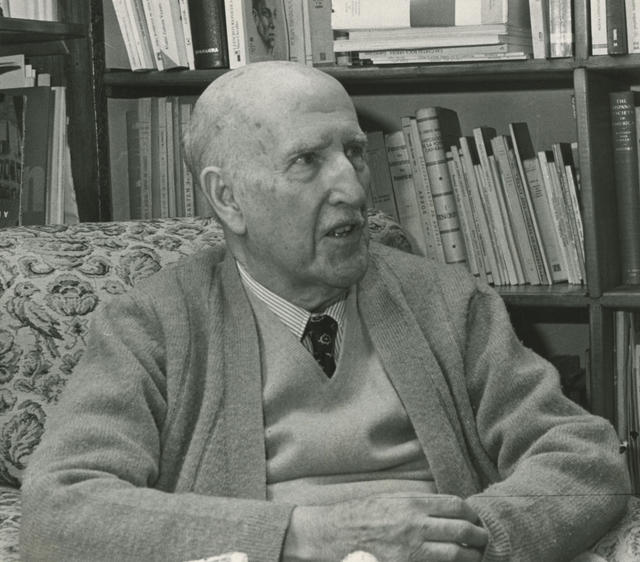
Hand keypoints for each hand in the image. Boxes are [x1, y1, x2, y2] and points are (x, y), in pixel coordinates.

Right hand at [282, 492, 488, 560]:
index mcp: (412, 503)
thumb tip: (446, 508)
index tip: (475, 519)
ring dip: (471, 556)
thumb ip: (418, 502)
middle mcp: (415, 525)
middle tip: (483, 540)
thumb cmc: (362, 514)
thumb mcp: (390, 498)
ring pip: (456, 554)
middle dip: (479, 537)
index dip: (471, 513)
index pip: (455, 506)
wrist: (335, 534)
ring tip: (476, 556)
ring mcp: (411, 550)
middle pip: (461, 530)